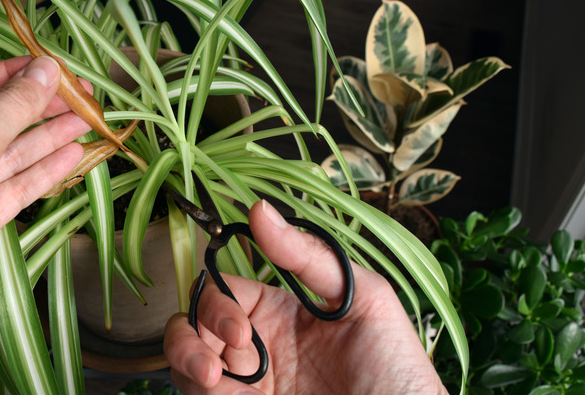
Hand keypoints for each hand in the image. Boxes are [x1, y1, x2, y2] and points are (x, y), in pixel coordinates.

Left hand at [0, 56, 90, 393]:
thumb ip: (9, 108)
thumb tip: (45, 70)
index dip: (13, 76)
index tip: (53, 67)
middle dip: (38, 108)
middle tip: (81, 97)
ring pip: (9, 158)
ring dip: (48, 139)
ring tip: (87, 121)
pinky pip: (15, 191)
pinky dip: (44, 173)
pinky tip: (71, 157)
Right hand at [164, 200, 447, 393]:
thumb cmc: (398, 370)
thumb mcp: (363, 299)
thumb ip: (308, 255)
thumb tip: (259, 209)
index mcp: (279, 312)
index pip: (223, 292)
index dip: (217, 303)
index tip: (241, 331)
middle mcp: (257, 346)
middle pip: (192, 326)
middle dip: (188, 338)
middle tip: (215, 365)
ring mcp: (249, 385)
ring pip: (186, 363)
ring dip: (186, 364)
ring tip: (212, 382)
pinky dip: (202, 392)